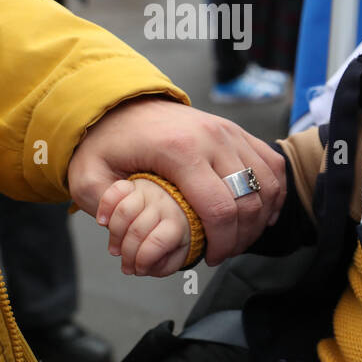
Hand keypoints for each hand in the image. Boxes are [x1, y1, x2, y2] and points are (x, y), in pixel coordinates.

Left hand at [68, 95, 285, 265]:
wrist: (126, 103)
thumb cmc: (110, 141)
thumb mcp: (87, 172)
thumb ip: (98, 201)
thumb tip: (117, 226)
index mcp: (181, 151)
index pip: (219, 208)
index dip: (221, 242)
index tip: (209, 259)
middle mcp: (214, 139)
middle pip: (249, 201)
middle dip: (242, 236)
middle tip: (224, 253)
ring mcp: (231, 133)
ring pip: (268, 184)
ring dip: (261, 218)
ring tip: (241, 236)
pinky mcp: (239, 132)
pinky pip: (272, 166)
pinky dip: (273, 193)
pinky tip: (260, 213)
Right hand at [97, 178, 190, 276]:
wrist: (177, 207)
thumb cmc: (173, 234)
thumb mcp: (176, 253)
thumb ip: (164, 264)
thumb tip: (146, 267)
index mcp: (177, 224)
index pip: (158, 242)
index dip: (143, 260)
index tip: (138, 270)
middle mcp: (164, 205)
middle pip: (137, 230)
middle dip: (127, 253)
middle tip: (125, 264)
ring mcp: (148, 192)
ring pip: (124, 211)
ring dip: (114, 234)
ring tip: (115, 248)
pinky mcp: (134, 185)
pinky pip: (116, 190)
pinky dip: (105, 206)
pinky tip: (103, 221)